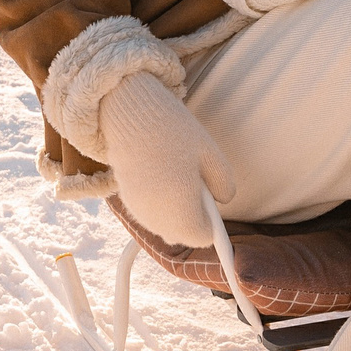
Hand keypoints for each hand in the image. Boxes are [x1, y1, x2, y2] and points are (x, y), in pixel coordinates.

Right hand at [97, 72, 232, 248]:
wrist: (130, 113)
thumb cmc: (173, 132)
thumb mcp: (211, 154)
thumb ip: (224, 184)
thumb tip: (223, 199)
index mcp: (181, 211)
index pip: (203, 237)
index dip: (212, 222)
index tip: (212, 204)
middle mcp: (157, 218)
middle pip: (182, 235)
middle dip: (192, 217)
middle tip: (195, 183)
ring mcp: (139, 210)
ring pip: (164, 225)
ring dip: (175, 211)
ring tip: (177, 176)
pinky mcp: (126, 198)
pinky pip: (149, 213)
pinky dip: (159, 203)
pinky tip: (161, 176)